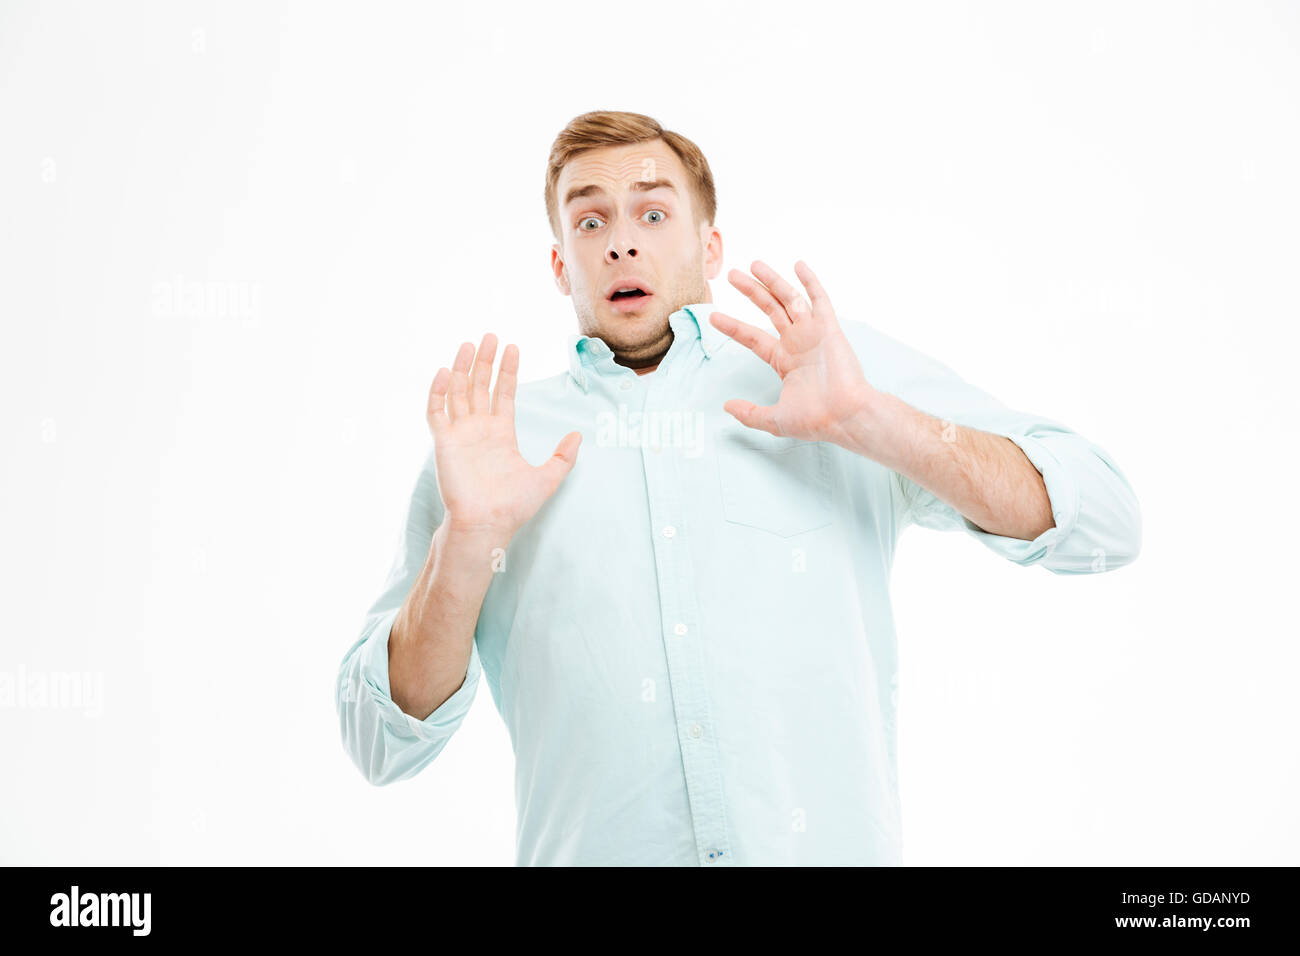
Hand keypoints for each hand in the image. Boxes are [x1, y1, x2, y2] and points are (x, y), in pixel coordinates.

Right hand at [427, 334, 580, 536]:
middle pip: (480, 386)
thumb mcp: (547, 478)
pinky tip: (446, 371)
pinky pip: (436, 411)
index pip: (504, 394)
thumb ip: (563, 457)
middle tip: (490, 336)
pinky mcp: (443, 442)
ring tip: (470, 344)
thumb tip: (578, 435)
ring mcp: (460, 434)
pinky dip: (438, 391)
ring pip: (459, 392)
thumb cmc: (513, 507)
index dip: (508, 371)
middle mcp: (479, 429)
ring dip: (462, 367)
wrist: (487, 524)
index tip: (512, 348)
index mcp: (501, 434)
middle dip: (484, 361)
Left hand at [708, 260, 880, 445]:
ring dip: (773, 281)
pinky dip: (810, 282)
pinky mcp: (829, 328)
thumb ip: (750, 413)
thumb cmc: (816, 420)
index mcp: (784, 361)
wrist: (845, 416)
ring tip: (754, 265)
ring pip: (789, 299)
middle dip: (752, 291)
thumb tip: (727, 406)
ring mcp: (813, 333)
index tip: (714, 317)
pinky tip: (798, 265)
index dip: (733, 327)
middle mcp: (797, 342)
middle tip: (732, 275)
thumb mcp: (775, 420)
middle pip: (769, 309)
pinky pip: (819, 300)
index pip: (752, 337)